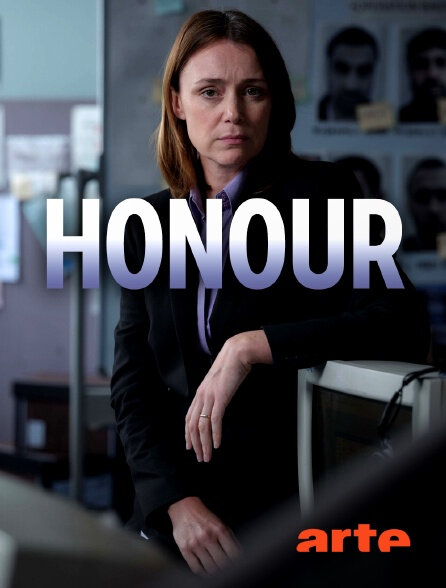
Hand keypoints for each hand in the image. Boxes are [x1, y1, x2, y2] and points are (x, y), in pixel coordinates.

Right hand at [168, 496, 240, 574]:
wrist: (184, 508)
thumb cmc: (204, 517)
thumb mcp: (220, 523)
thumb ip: (230, 538)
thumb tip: (239, 554)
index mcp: (219, 529)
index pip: (233, 553)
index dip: (237, 562)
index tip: (237, 565)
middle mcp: (207, 537)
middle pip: (222, 563)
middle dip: (226, 568)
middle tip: (227, 570)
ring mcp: (195, 544)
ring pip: (210, 568)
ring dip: (215, 572)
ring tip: (218, 572)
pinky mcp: (185, 549)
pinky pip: (196, 568)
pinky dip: (203, 573)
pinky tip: (206, 572)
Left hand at [185, 330, 272, 461]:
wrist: (237, 353)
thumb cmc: (231, 367)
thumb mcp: (219, 382)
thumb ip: (215, 393)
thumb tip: (216, 404)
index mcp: (200, 393)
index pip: (189, 417)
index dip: (188, 434)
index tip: (190, 446)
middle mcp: (201, 396)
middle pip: (192, 425)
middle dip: (195, 444)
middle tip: (199, 457)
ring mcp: (210, 397)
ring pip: (202, 426)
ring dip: (204, 444)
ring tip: (207, 456)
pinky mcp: (220, 397)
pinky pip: (215, 420)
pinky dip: (215, 434)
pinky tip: (216, 445)